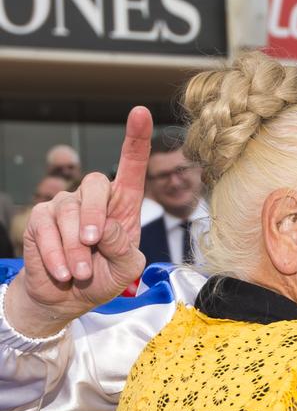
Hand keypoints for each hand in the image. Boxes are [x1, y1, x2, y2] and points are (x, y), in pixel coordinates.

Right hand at [5, 107, 151, 335]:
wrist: (66, 297)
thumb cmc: (102, 278)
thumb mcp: (125, 270)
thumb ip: (125, 250)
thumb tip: (107, 228)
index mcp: (123, 205)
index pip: (131, 166)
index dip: (136, 139)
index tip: (141, 113)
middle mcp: (94, 199)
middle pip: (96, 183)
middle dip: (95, 214)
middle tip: (93, 243)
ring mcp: (65, 205)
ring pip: (69, 212)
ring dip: (76, 249)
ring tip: (80, 272)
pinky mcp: (41, 219)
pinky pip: (46, 229)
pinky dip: (56, 254)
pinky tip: (63, 272)